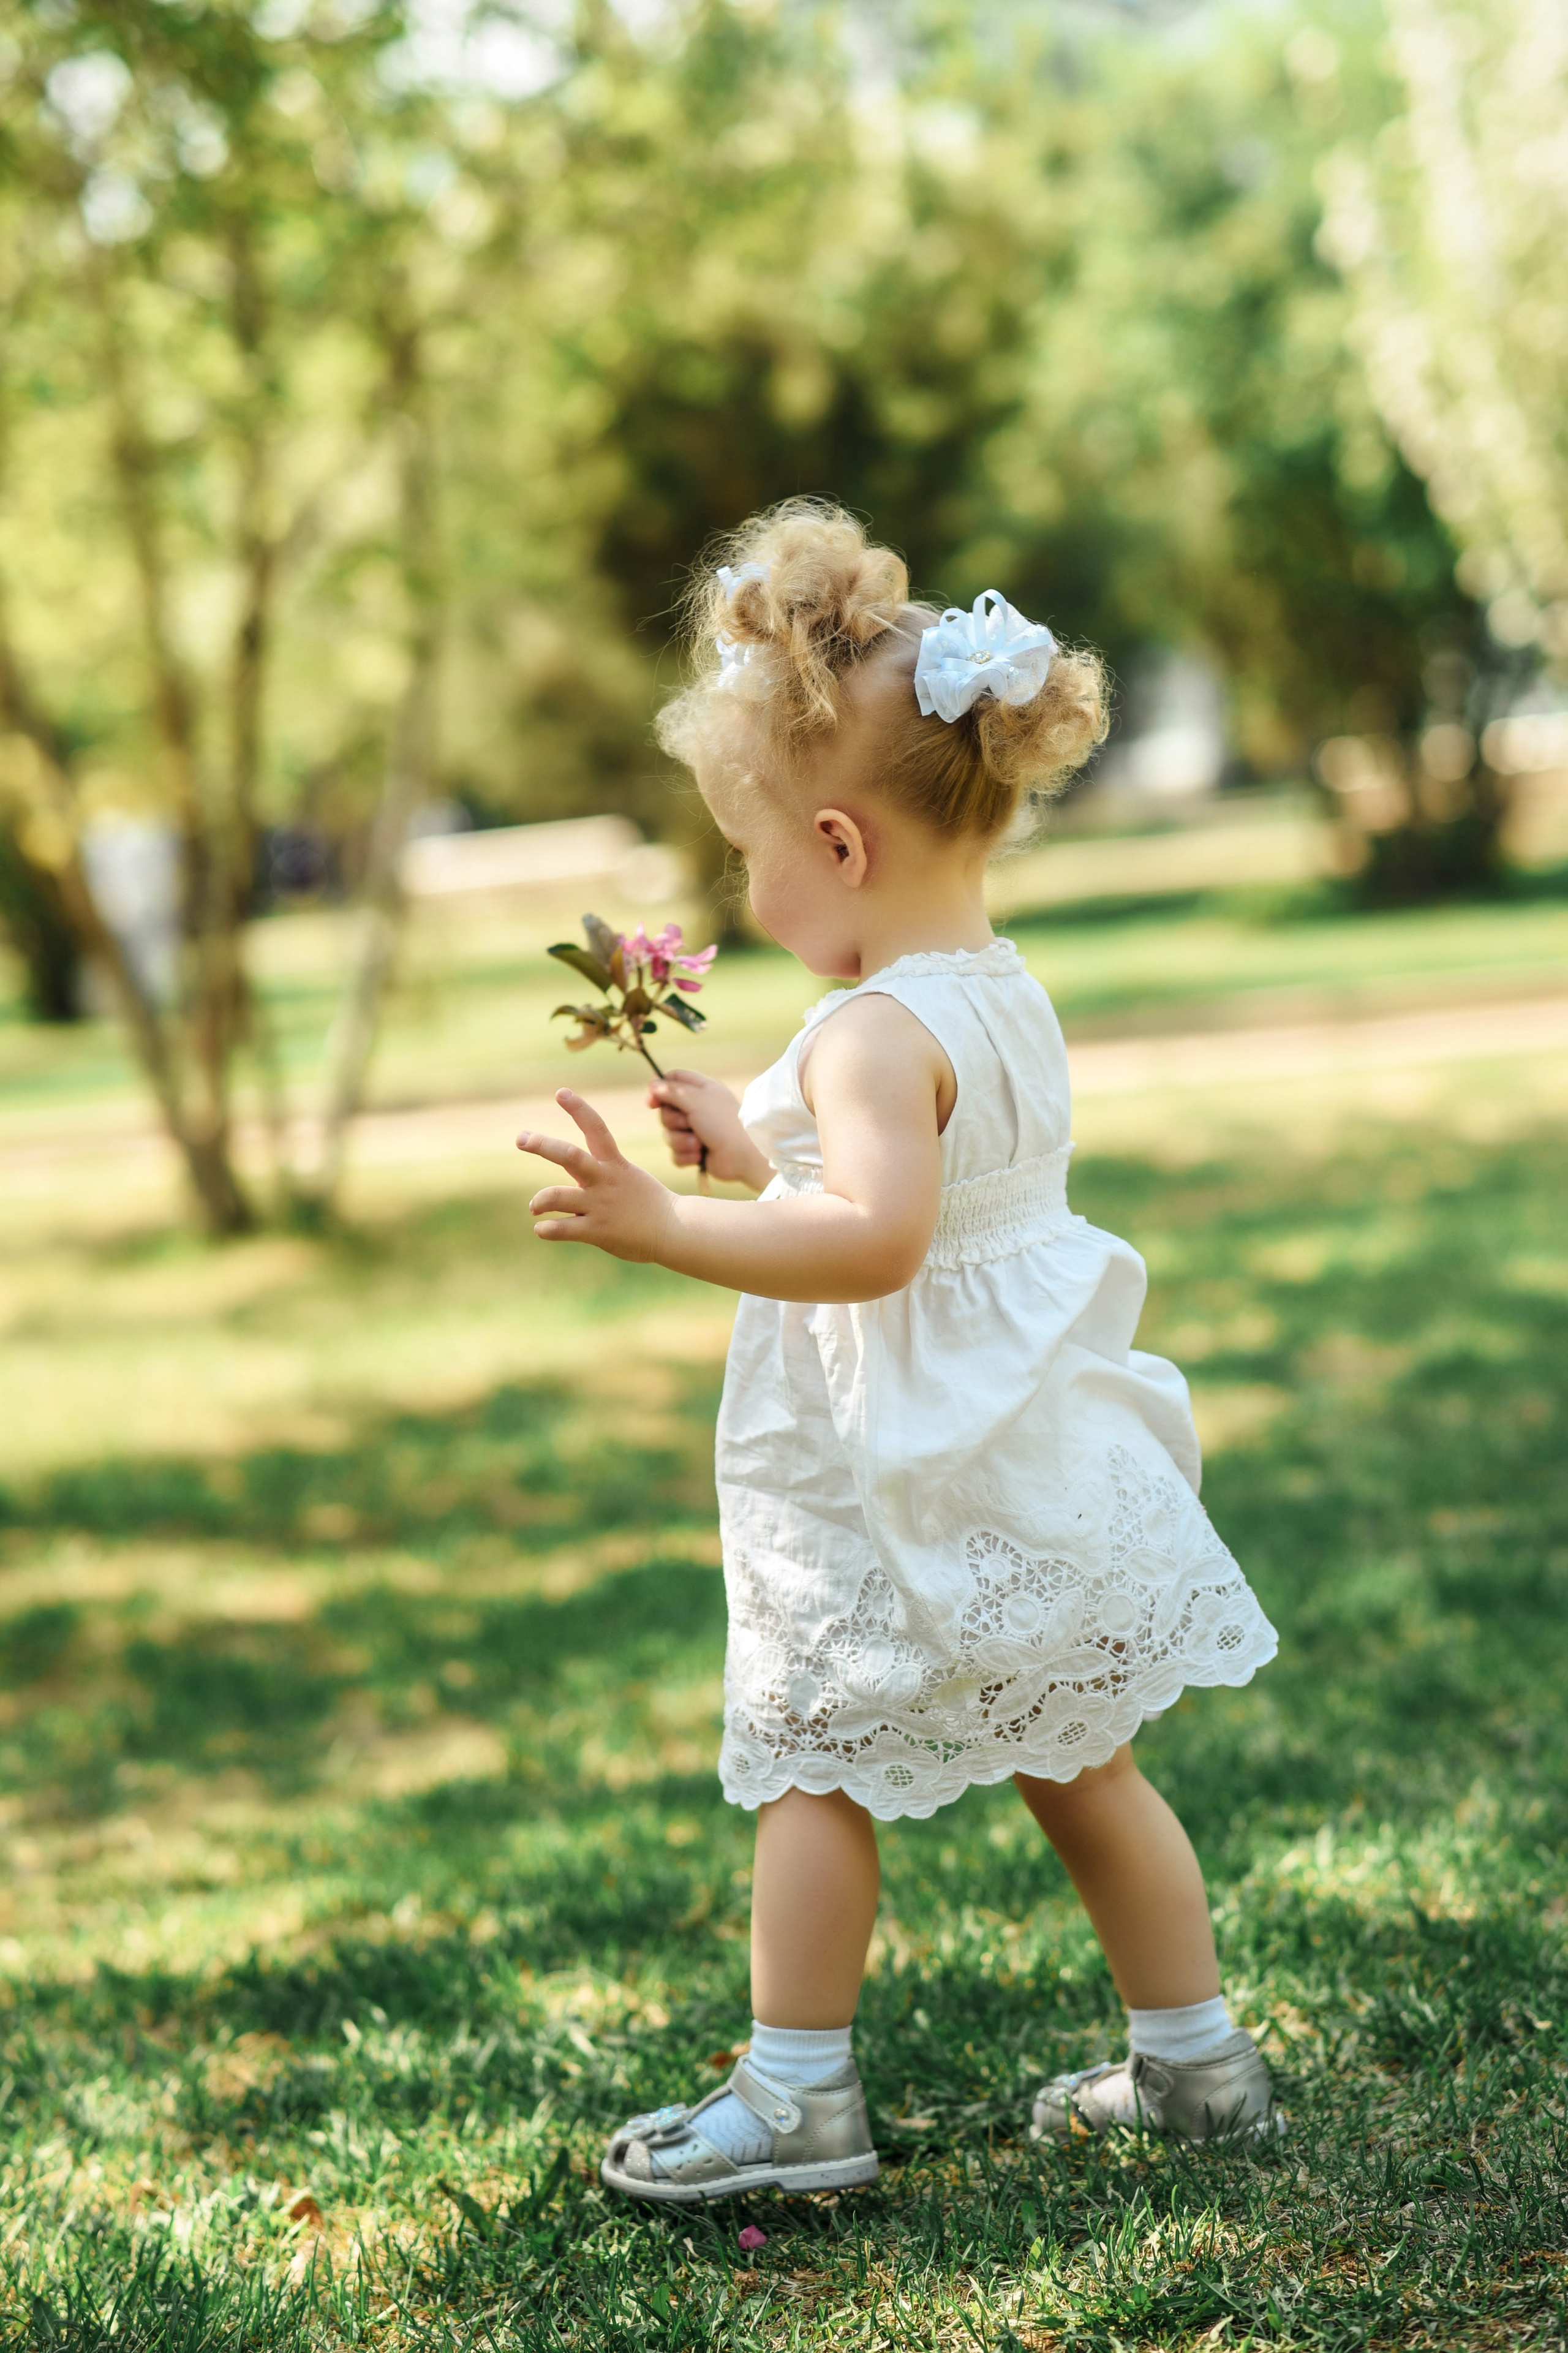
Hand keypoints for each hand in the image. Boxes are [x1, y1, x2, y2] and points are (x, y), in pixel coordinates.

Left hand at [517, 1090, 676, 1260]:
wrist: (677, 1230)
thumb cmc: (651, 1206)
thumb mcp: (628, 1181)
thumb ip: (596, 1182)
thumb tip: (565, 1195)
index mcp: (614, 1164)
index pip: (596, 1128)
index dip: (578, 1108)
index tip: (560, 1092)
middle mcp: (605, 1180)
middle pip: (569, 1156)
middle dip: (542, 1145)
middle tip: (521, 1138)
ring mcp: (601, 1205)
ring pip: (557, 1196)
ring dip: (540, 1200)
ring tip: (534, 1207)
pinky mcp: (598, 1230)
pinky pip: (563, 1228)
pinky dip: (547, 1230)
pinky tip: (542, 1230)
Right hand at [647, 1069, 773, 1189]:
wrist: (743, 1155)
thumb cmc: (723, 1122)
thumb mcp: (696, 1099)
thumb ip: (672, 1091)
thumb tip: (652, 1085)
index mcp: (701, 1090)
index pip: (673, 1081)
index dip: (659, 1090)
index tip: (652, 1102)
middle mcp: (698, 1108)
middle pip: (666, 1111)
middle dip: (673, 1121)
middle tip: (689, 1123)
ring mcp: (696, 1131)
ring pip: (669, 1135)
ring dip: (681, 1141)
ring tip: (699, 1143)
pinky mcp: (695, 1152)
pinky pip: (676, 1154)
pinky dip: (686, 1156)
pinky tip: (699, 1156)